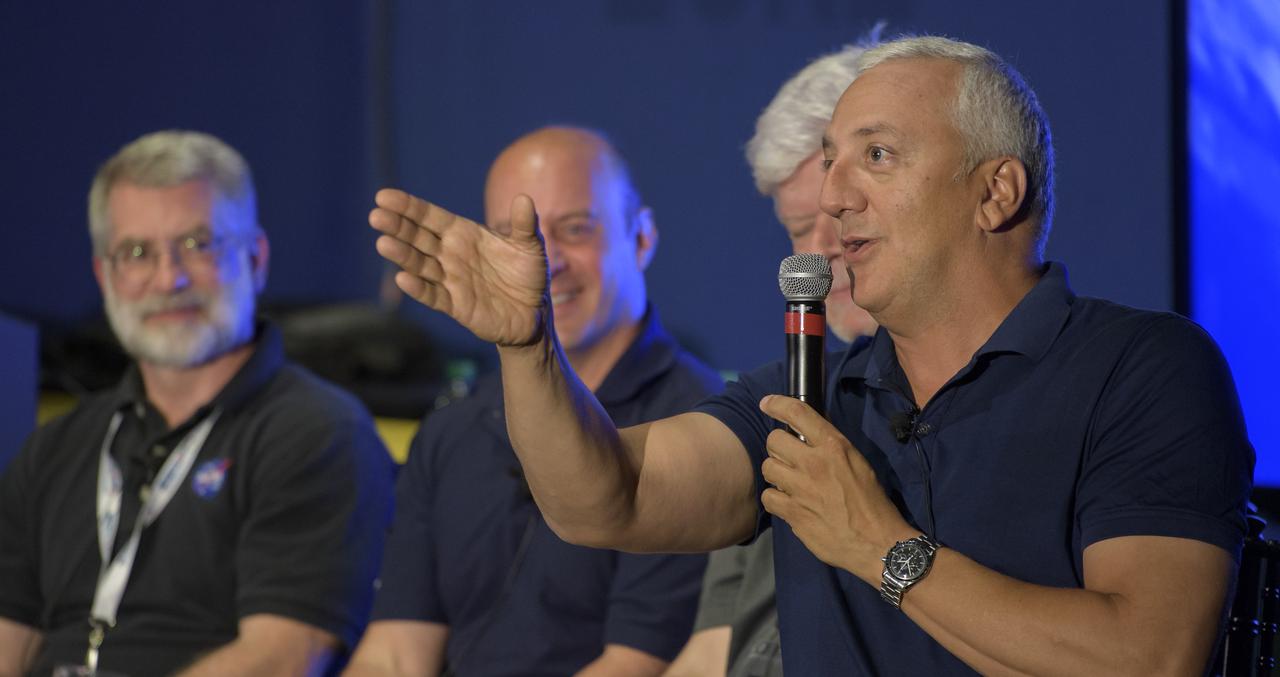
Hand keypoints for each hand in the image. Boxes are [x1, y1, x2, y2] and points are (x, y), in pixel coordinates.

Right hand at [369, 188, 549, 347]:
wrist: (534, 313)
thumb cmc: (527, 274)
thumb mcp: (530, 246)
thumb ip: (524, 224)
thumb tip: (523, 198)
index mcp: (464, 234)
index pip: (430, 217)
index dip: (408, 207)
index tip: (384, 197)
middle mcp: (451, 254)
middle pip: (417, 238)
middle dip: (397, 227)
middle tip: (376, 216)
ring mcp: (450, 279)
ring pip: (419, 265)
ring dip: (402, 255)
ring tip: (383, 243)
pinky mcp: (455, 305)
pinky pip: (433, 295)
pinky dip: (418, 288)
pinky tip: (403, 277)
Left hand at [758, 395, 915, 581]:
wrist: (877, 543)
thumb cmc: (873, 503)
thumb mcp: (858, 463)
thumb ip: (831, 449)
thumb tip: (807, 437)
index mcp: (834, 446)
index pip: (797, 413)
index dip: (777, 404)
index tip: (767, 404)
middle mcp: (814, 463)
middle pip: (774, 440)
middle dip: (779, 447)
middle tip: (790, 459)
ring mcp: (800, 489)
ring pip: (768, 467)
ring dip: (776, 473)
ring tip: (790, 482)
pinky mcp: (793, 513)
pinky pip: (768, 497)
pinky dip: (776, 499)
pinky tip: (789, 503)